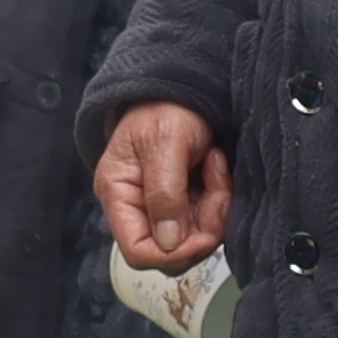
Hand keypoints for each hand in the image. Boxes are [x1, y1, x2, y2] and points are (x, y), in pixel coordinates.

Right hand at [95, 102, 227, 270]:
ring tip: (215, 167)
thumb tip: (168, 242)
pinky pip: (205, 219)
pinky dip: (219, 197)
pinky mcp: (183, 201)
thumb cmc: (165, 105)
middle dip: (203, 226)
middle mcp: (136, 206)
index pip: (138, 251)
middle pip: (171, 250)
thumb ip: (165, 193)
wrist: (181, 85)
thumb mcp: (165, 142)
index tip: (205, 232)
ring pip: (193, 237)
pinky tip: (215, 167)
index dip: (174, 252)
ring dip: (215, 207)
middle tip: (217, 188)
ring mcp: (160, 205)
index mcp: (118, 193)